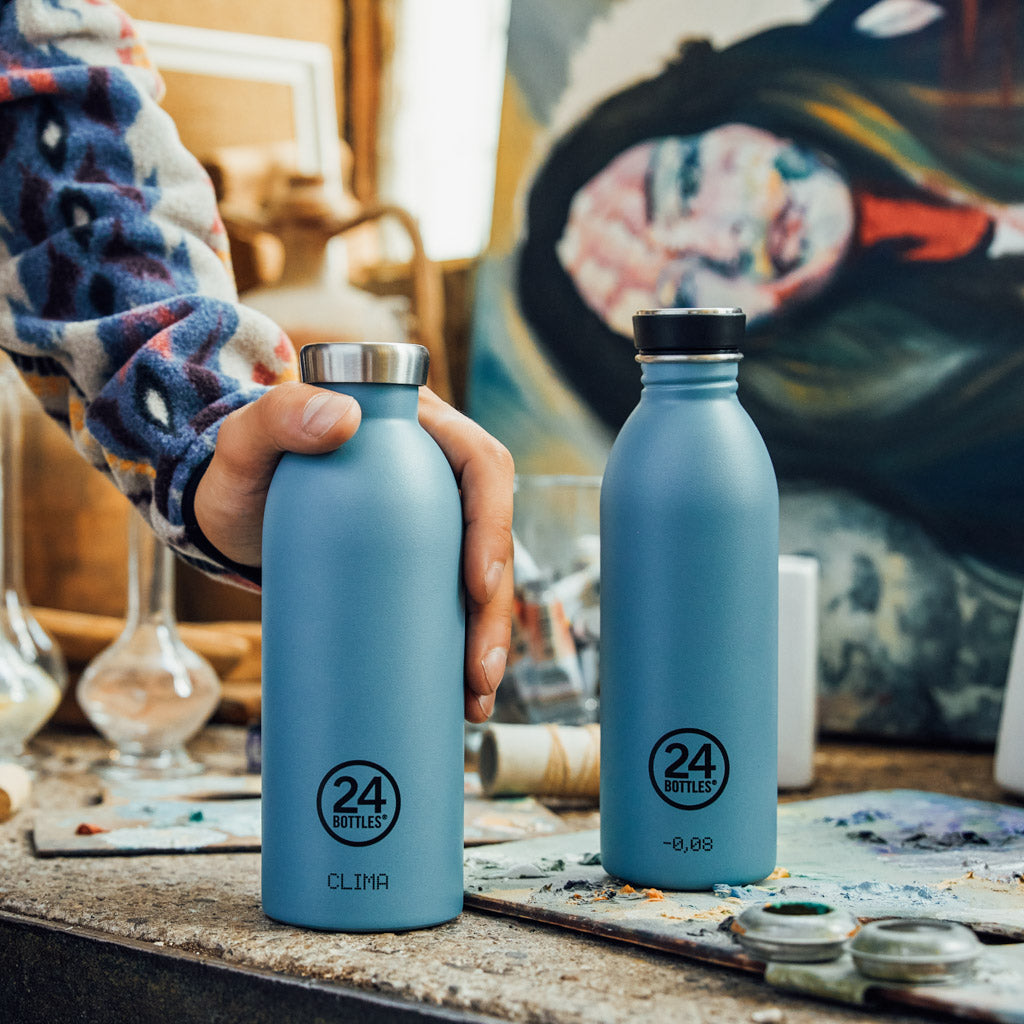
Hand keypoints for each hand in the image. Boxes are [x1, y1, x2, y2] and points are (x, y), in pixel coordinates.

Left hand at [194, 382, 513, 721]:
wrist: (228, 516)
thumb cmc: (238, 473)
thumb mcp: (246, 442)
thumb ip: (278, 414)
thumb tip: (343, 419)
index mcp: (418, 429)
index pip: (481, 463)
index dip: (494, 522)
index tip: (477, 586)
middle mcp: (437, 472)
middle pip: (491, 533)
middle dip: (497, 607)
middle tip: (478, 673)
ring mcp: (431, 521)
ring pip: (482, 576)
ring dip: (488, 639)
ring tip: (474, 700)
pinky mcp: (418, 563)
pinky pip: (456, 601)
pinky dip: (463, 650)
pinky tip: (463, 697)